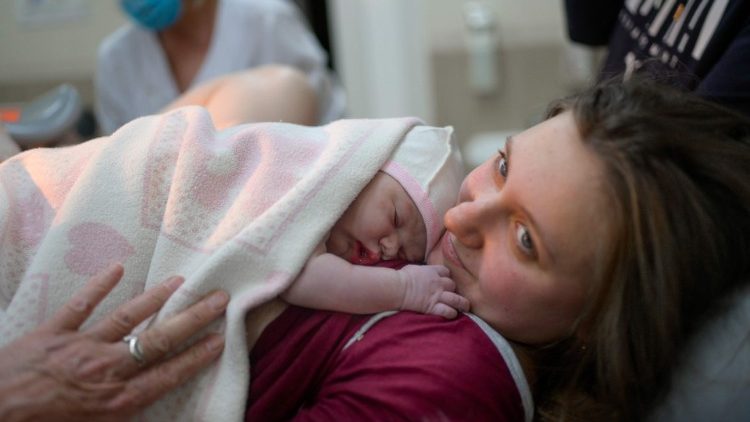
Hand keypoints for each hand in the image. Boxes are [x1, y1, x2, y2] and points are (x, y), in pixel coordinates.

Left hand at [0, 263, 227, 421]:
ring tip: (180, 281)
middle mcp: (106, 369)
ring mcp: (80, 347)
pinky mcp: (53, 333)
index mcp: (116, 400)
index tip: (221, 338)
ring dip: (156, 298)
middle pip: (158, 340)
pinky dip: (99, 285)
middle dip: (193, 318)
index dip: (198, 355)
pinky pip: (80, 305)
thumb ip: (121, 414)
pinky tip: (117, 268)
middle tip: (218, 298)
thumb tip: (149, 401)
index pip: (168, 373)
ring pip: (127, 318)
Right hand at [397, 264, 469, 318]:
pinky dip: (452, 313)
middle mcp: (438, 283)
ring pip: (456, 299)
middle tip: (453, 295)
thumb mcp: (413, 268)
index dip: (446, 277)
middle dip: (453, 290)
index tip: (444, 281)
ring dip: (462, 304)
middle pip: (453, 285)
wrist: (397, 288)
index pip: (446, 272)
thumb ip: (422, 270)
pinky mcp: (433, 307)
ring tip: (465, 307)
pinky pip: (448, 311)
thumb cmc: (401, 277)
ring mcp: (437, 295)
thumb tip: (421, 272)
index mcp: (432, 271)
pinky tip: (452, 314)